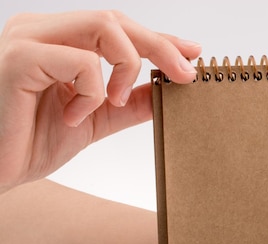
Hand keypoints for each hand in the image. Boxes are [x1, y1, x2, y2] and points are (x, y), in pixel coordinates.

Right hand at [0, 10, 201, 193]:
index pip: (118, 28)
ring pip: (104, 28)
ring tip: (115, 102)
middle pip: (116, 21)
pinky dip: (92, 92)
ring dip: (127, 67)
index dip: (159, 39)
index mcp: (57, 40)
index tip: (192, 53)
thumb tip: (168, 89)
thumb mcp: (96, 119)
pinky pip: (81, 62)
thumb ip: (129, 102)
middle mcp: (41, 30)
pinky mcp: (19, 58)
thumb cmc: (31, 142)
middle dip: (160, 47)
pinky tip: (73, 116)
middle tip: (184, 75)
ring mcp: (28, 39)